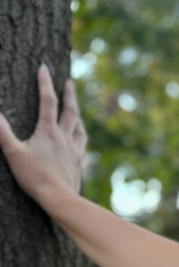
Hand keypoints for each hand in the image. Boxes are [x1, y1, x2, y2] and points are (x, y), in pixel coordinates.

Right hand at [0, 65, 88, 202]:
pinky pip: (83, 149)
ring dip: (78, 118)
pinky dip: (81, 141)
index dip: (45, 83)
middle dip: (69, 95)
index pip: (47, 101)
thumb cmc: (35, 177)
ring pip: (80, 129)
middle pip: (70, 111)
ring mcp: (75, 151)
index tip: (44, 68)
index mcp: (48, 132)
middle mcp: (65, 138)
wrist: (60, 198)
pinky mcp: (80, 164)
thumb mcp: (13, 153)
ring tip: (77, 113)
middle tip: (69, 83)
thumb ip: (3, 133)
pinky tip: (80, 144)